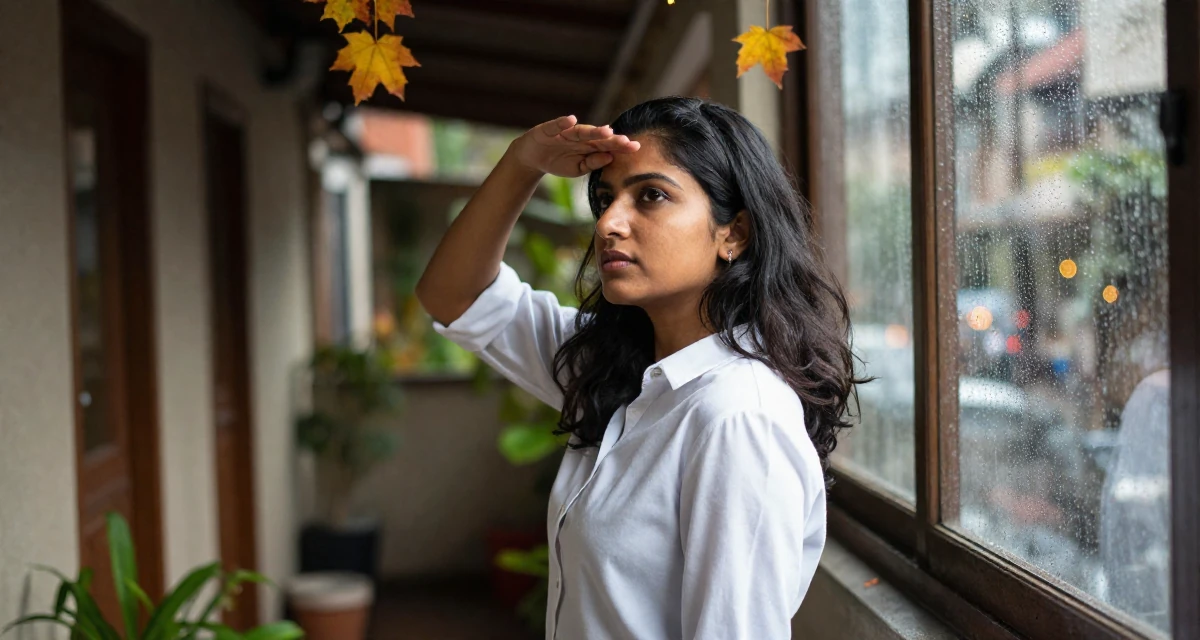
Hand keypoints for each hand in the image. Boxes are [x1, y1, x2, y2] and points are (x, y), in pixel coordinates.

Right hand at [509, 115, 640, 177]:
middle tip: (627, 141)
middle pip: (598, 138)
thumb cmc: (558, 162)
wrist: (533, 158)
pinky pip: (556, 125)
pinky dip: (562, 122)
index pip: (607, 146)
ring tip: (606, 131)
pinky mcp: (548, 130)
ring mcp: (564, 132)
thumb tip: (610, 158)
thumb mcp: (577, 168)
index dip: (620, 146)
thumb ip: (593, 163)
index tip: (636, 147)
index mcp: (588, 146)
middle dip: (612, 139)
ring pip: (580, 131)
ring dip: (593, 131)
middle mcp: (579, 137)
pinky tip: (570, 119)